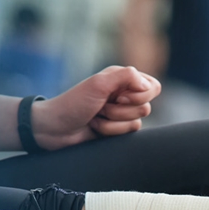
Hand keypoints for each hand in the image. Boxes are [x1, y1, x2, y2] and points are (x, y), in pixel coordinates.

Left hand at [32, 65, 161, 150]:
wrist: (55, 128)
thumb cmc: (74, 103)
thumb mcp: (99, 84)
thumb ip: (127, 76)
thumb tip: (147, 85)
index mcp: (122, 79)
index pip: (153, 86)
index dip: (141, 94)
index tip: (119, 96)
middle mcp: (125, 95)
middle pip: (146, 106)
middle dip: (122, 110)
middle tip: (102, 106)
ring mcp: (121, 114)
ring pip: (137, 122)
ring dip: (113, 121)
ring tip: (96, 117)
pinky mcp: (116, 130)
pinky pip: (128, 133)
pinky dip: (110, 131)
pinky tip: (95, 127)